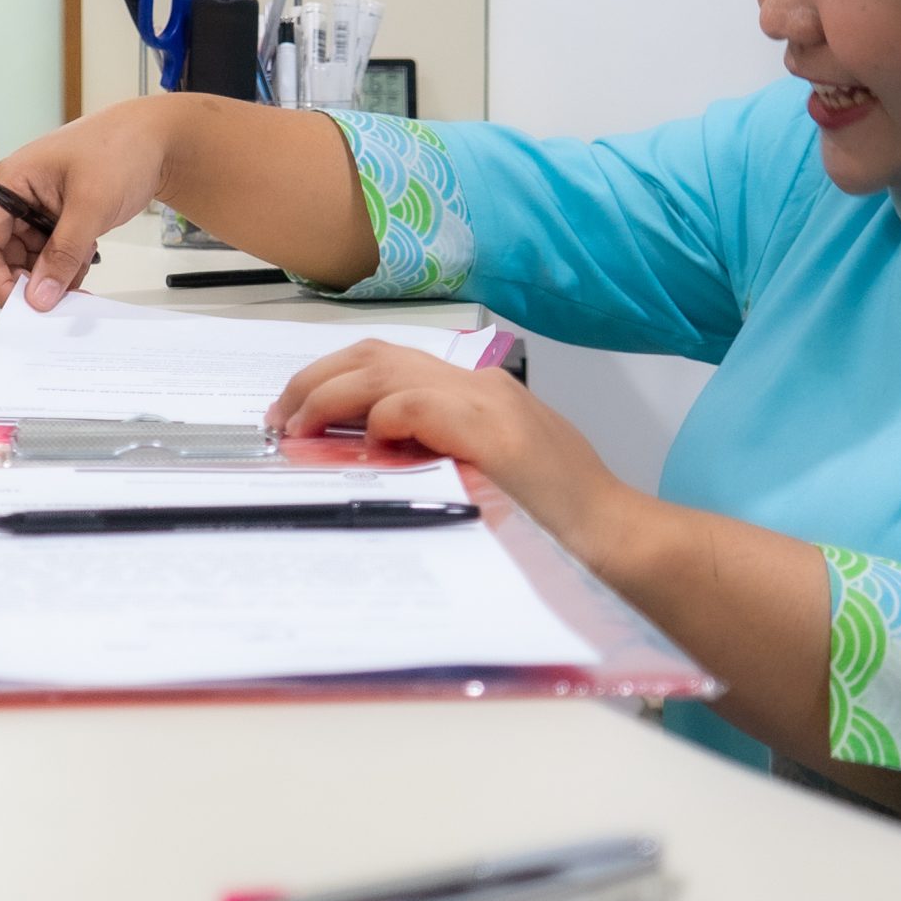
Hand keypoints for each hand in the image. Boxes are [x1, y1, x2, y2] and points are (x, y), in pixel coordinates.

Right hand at [0, 99, 175, 309]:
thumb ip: (63, 254)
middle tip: (59, 301)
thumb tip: (38, 298)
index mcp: (10, 183)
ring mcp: (38, 209)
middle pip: (3, 256)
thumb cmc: (120, 151)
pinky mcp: (59, 219)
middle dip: (28, 282)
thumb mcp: (91, 206)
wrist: (158, 138)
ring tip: (80, 281)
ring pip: (30, 260)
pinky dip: (66, 269)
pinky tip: (87, 265)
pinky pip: (52, 255)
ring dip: (50, 278)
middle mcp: (17, 197)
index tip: (23, 306)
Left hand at [264, 341, 626, 556]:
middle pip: (375, 355)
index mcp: (477, 394)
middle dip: (314, 381)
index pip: (387, 362)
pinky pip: (417, 403)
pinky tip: (365, 442)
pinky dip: (381, 416)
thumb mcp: (486, 477)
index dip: (331, 381)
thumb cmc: (558, 526)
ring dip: (330, 396)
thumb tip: (364, 459)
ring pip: (385, 370)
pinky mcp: (492, 431)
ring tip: (300, 429)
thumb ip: (435, 456)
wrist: (619, 545)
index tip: (296, 415)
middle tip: (281, 420)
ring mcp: (487, 404)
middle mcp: (479, 386)